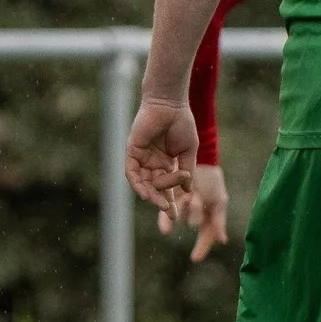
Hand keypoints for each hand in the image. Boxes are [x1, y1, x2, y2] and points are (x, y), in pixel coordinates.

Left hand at [124, 97, 197, 212]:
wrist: (171, 104)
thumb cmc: (182, 123)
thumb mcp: (189, 151)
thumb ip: (186, 171)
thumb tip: (186, 192)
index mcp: (166, 162)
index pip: (166, 187)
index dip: (171, 202)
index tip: (176, 217)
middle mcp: (152, 162)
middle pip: (154, 187)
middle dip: (160, 201)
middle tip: (169, 213)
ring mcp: (142, 157)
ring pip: (143, 182)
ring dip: (151, 194)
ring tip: (161, 205)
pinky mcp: (132, 150)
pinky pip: (131, 172)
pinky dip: (137, 183)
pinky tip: (145, 193)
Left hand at [157, 161, 229, 260]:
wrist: (198, 159)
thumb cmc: (211, 180)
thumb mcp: (219, 200)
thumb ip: (219, 220)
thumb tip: (222, 240)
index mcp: (208, 214)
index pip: (206, 235)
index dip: (201, 247)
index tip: (195, 258)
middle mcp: (194, 213)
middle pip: (195, 221)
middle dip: (197, 211)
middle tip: (198, 198)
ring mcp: (181, 206)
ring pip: (182, 215)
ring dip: (189, 206)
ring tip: (192, 195)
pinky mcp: (169, 199)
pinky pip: (166, 214)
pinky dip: (166, 222)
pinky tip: (166, 230)